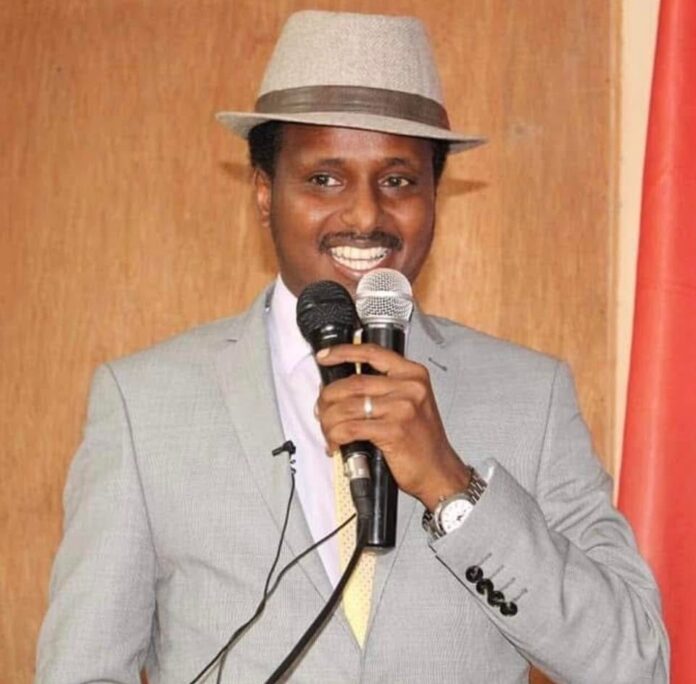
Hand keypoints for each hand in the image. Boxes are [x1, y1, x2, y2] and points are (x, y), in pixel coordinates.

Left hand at [315, 343, 470, 509]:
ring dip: (329, 420)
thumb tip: (341, 386)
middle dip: (328, 397)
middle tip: (321, 409)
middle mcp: (409, 387)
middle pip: (353, 382)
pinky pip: (351, 428)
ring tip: (327, 430)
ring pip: (348, 406)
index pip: (372, 353)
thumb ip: (383, 388)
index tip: (325, 355)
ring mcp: (402, 408)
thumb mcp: (410, 402)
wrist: (439, 470)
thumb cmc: (422, 440)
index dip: (343, 352)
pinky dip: (336, 436)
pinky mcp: (394, 430)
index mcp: (413, 374)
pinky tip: (336, 442)